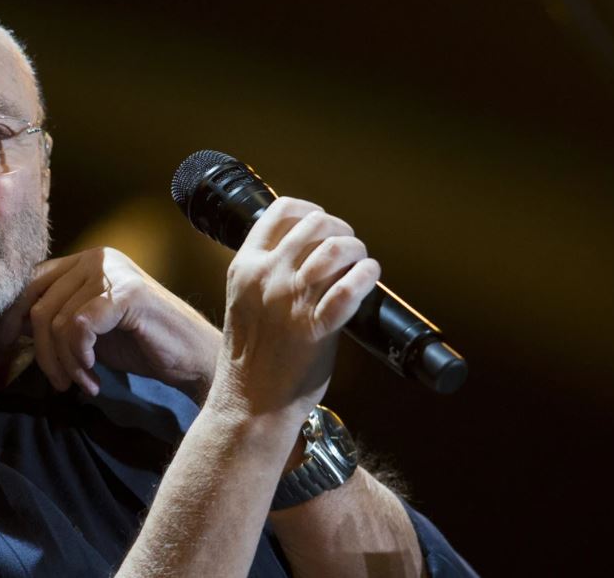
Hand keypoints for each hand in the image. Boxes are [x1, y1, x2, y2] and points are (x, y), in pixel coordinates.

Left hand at [0, 247, 221, 397]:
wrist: (192, 357)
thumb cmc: (143, 344)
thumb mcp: (90, 328)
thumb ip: (57, 318)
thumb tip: (11, 324)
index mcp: (88, 260)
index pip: (34, 281)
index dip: (14, 313)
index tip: (4, 343)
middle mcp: (99, 257)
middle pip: (41, 305)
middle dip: (44, 353)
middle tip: (60, 383)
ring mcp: (113, 272)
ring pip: (58, 322)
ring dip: (65, 364)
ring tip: (83, 382)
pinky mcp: (126, 294)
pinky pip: (78, 328)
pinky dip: (80, 359)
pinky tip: (95, 376)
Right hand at [213, 197, 380, 418]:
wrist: (249, 403)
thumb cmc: (249, 357)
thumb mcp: (244, 301)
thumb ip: (266, 274)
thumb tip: (308, 252)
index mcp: (245, 267)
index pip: (281, 211)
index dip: (310, 210)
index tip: (321, 223)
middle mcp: (267, 277)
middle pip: (316, 224)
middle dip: (341, 231)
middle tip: (349, 249)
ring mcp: (290, 302)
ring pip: (335, 249)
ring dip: (357, 251)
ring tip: (361, 264)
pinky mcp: (315, 328)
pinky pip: (349, 290)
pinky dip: (366, 276)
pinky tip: (369, 276)